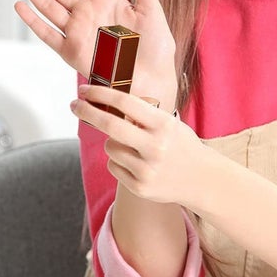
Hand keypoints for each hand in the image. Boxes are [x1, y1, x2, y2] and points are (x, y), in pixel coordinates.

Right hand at [6, 0, 177, 109]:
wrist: (154, 80)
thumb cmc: (155, 49)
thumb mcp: (151, 7)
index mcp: (104, 0)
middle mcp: (87, 14)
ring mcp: (77, 32)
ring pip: (46, 5)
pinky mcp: (72, 53)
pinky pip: (48, 34)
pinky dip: (34, 21)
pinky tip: (20, 6)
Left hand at [71, 83, 204, 205]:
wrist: (203, 179)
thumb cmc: (180, 144)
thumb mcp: (168, 123)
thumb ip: (142, 115)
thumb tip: (103, 100)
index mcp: (163, 124)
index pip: (125, 102)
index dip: (100, 93)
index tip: (84, 89)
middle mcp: (155, 146)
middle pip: (109, 125)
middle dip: (87, 112)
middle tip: (74, 104)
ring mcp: (147, 169)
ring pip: (110, 147)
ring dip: (113, 143)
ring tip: (134, 147)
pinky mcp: (140, 187)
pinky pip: (113, 166)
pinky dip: (119, 162)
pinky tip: (137, 164)